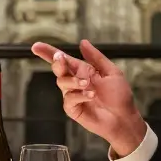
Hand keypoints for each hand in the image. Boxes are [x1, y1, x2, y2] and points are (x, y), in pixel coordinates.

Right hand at [31, 39, 147, 157]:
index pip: (64, 60)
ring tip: (87, 84)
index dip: (49, 53)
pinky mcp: (73, 109)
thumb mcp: (111, 72)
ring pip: (62, 83)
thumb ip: (96, 57)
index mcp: (83, 71)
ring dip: (73, 81)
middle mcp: (75, 82)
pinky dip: (79, 95)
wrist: (124, 118)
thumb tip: (82, 42)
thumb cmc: (120, 96)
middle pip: (58, 69)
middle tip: (61, 59)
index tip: (36, 46)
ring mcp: (73, 96)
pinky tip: (90, 96)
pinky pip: (68, 99)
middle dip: (57, 63)